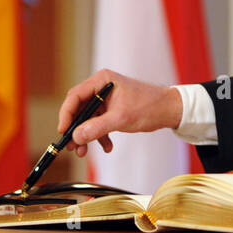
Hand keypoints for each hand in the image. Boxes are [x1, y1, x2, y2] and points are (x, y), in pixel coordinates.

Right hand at [56, 69, 183, 157]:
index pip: (75, 96)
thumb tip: (77, 136)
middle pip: (79, 108)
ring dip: (86, 136)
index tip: (63, 131)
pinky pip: (98, 123)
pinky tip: (107, 146)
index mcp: (102, 81)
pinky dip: (100, 136)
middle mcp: (101, 87)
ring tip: (84, 151)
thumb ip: (97, 128)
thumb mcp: (121, 119)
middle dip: (76, 129)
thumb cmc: (149, 106)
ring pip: (87, 119)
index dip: (66, 114)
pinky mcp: (111, 109)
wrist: (169, 110)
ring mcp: (106, 99)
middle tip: (72, 146)